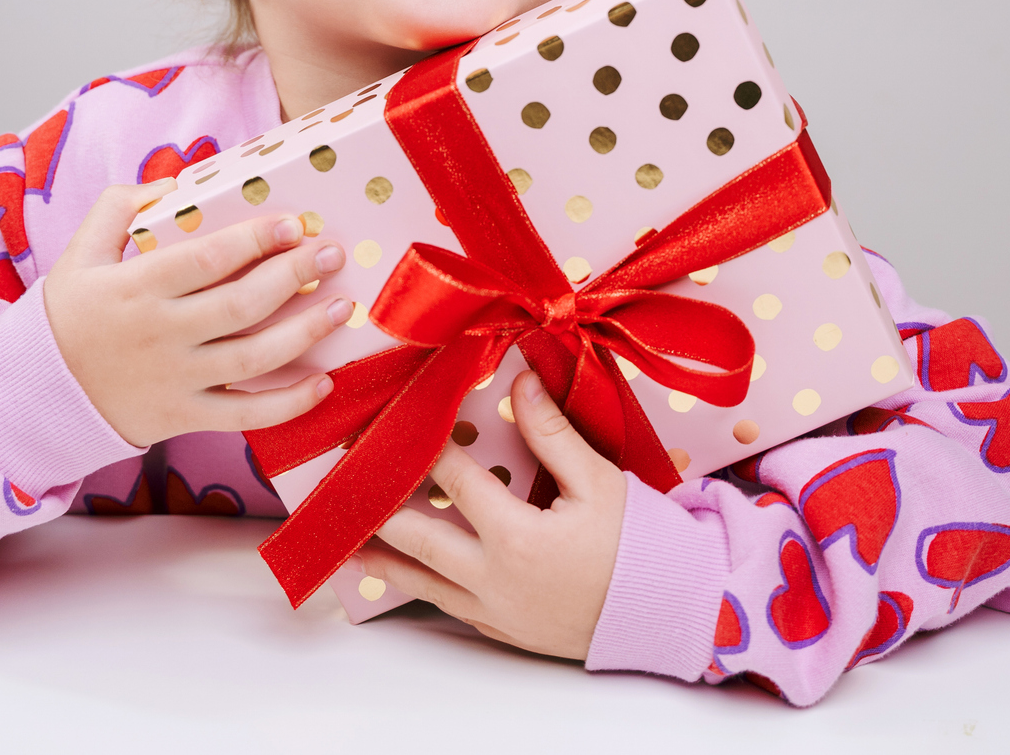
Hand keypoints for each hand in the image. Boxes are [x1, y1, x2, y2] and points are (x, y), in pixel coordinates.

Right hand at [44, 181, 352, 447]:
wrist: (36, 394)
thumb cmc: (69, 315)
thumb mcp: (81, 253)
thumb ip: (119, 208)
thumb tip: (172, 185)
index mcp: (137, 287)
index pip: (207, 259)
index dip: (255, 240)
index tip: (294, 224)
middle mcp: (161, 334)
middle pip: (240, 305)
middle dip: (293, 277)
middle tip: (332, 254)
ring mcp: (176, 379)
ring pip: (252, 359)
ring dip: (304, 333)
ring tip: (341, 307)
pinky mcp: (185, 417)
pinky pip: (245, 415)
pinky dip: (288, 404)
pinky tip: (324, 382)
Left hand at [364, 370, 625, 659]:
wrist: (666, 615)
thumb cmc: (638, 546)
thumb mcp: (600, 482)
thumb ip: (553, 434)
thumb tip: (518, 382)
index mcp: (517, 536)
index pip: (454, 479)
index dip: (423, 444)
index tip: (397, 417)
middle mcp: (493, 578)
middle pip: (415, 534)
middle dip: (378, 500)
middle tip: (346, 474)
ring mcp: (492, 608)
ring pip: (418, 580)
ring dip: (380, 554)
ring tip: (343, 534)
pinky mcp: (499, 627)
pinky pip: (444, 604)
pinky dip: (415, 584)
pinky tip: (399, 571)